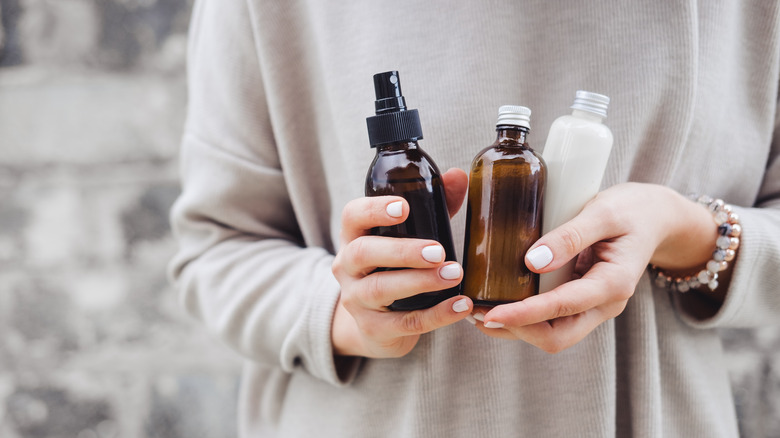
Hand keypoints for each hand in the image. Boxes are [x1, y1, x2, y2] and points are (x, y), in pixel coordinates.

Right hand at [331, 168, 472, 358]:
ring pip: (380, 289)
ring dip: (420, 282)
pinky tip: (460, 305)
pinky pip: (404, 322)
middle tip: (438, 251)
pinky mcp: (373, 329)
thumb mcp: (408, 236)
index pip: (353, 216)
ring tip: (454, 275)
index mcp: (354, 237)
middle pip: (363, 253)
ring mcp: (356, 300)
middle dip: (401, 250)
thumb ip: (433, 206)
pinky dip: (436, 315)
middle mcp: (347, 267)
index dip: (375, 210)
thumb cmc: (394, 268)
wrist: (377, 325)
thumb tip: (458, 176)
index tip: (404, 208)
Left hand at [471, 183, 716, 352]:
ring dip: (515, 328)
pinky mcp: (582, 300)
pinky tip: (498, 302)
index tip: (490, 314)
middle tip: (476, 314)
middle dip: (515, 330)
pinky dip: (524, 317)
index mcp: (614, 284)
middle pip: (557, 337)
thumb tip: (532, 261)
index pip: (562, 309)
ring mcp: (593, 306)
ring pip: (552, 333)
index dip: (524, 315)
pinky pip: (552, 319)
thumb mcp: (604, 211)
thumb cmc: (632, 210)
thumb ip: (570, 235)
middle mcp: (604, 304)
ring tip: (478, 311)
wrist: (656, 217)